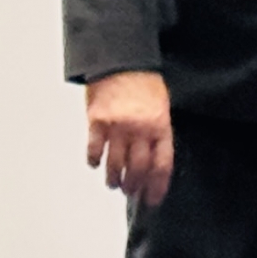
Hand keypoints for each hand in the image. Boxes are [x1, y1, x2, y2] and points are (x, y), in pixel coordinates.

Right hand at [85, 70, 173, 206]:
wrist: (121, 59)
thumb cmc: (144, 81)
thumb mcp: (162, 106)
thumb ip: (158, 132)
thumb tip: (153, 159)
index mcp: (160, 126)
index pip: (162, 165)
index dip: (157, 186)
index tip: (154, 198)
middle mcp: (140, 129)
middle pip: (138, 169)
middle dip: (134, 185)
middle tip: (130, 191)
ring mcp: (117, 126)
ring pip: (115, 164)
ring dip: (114, 178)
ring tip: (113, 184)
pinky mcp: (97, 121)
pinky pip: (95, 149)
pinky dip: (94, 160)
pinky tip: (95, 165)